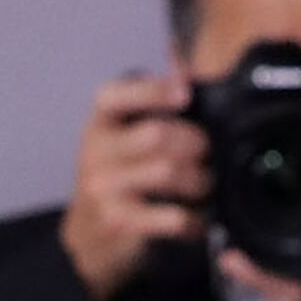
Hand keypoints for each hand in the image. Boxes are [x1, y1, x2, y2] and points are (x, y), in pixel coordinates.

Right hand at [61, 72, 208, 297]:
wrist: (91, 240)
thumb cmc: (120, 180)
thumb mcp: (124, 139)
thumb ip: (150, 104)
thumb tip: (180, 61)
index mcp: (99, 124)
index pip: (113, 96)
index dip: (150, 91)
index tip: (184, 93)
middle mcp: (95, 151)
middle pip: (157, 134)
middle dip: (196, 142)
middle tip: (209, 154)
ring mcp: (104, 188)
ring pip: (169, 172)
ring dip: (201, 180)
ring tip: (207, 186)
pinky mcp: (119, 222)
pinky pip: (173, 216)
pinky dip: (195, 218)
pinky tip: (198, 219)